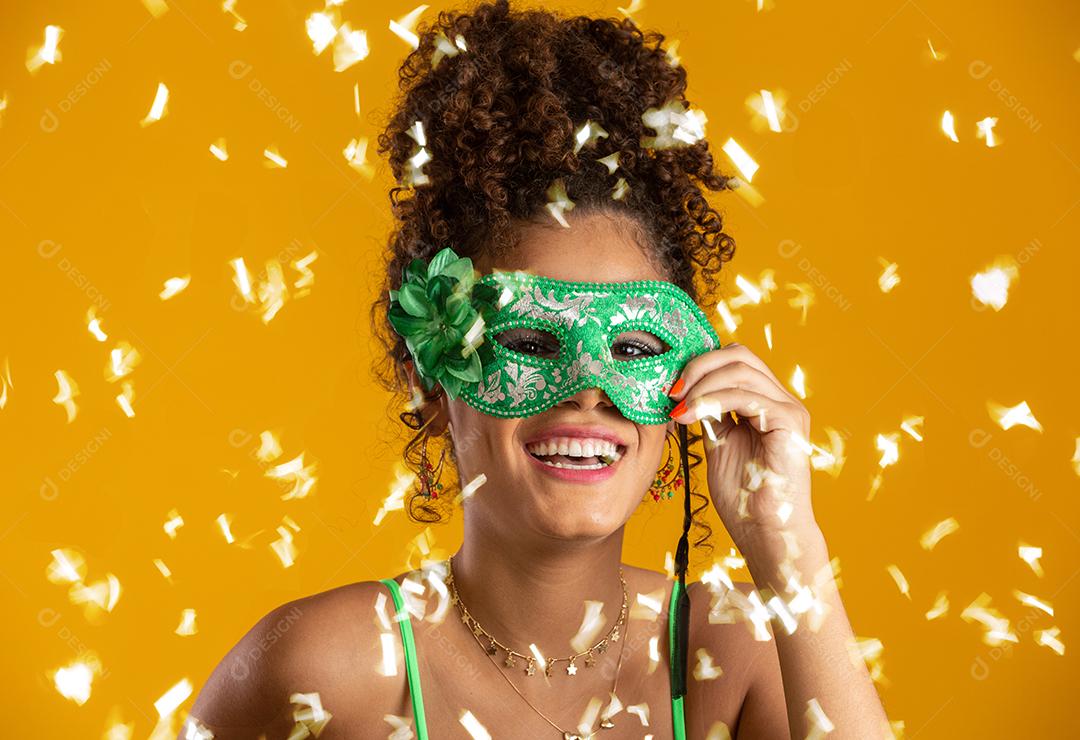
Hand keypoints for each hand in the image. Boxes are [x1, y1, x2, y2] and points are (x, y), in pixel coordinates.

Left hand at [667, 342, 815, 550]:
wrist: (765, 531)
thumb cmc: (743, 496)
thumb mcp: (718, 443)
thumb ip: (709, 413)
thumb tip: (684, 389)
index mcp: (767, 402)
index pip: (734, 360)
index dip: (699, 365)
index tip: (670, 387)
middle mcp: (781, 400)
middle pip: (739, 354)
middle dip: (698, 366)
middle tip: (672, 392)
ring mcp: (789, 409)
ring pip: (740, 370)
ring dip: (700, 385)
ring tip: (678, 408)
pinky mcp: (790, 422)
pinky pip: (746, 396)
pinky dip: (712, 400)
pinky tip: (690, 416)